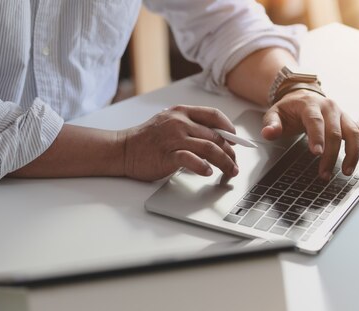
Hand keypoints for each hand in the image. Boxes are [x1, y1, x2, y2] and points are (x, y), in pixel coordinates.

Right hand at [120, 105, 238, 180]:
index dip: (229, 128)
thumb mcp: (168, 123)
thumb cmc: (146, 139)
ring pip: (209, 148)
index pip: (213, 115)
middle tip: (235, 163)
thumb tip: (216, 138)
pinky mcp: (167, 155)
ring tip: (229, 171)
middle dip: (230, 152)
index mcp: (181, 112)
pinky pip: (191, 160)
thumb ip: (189, 126)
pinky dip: (203, 167)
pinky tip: (208, 173)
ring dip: (224, 162)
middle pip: (216, 136)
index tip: (235, 140)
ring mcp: (173, 138)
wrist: (123, 149)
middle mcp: (179, 123)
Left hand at [262, 90, 358, 179]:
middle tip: (324, 173)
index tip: (317, 153)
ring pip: (353, 133)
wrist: (302, 96)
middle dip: (331, 154)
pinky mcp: (349, 121)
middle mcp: (329, 107)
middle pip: (334, 131)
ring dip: (352, 153)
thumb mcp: (274, 114)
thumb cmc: (289, 108)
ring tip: (346, 171)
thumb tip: (269, 133)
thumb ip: (271, 124)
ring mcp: (342, 114)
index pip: (315, 121)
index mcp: (310, 104)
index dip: (317, 137)